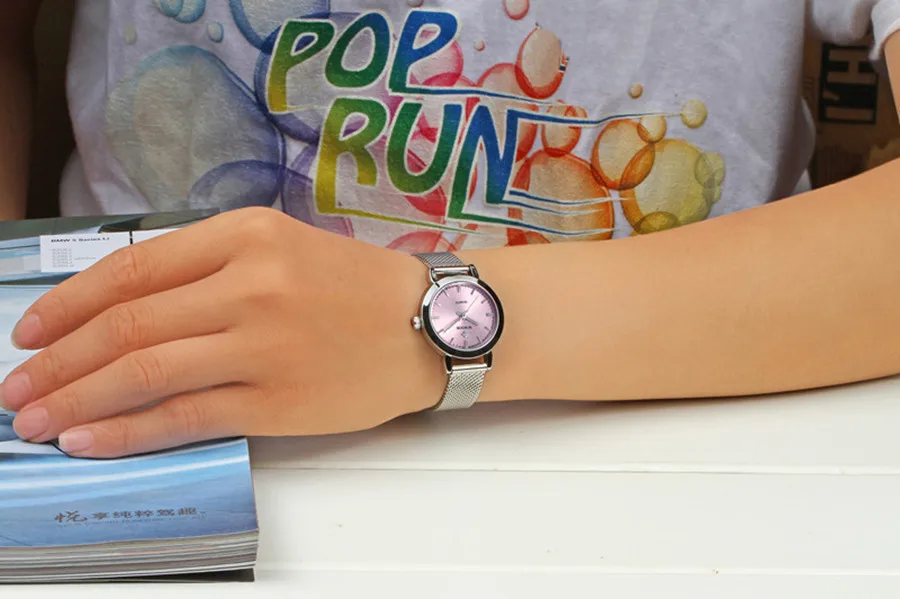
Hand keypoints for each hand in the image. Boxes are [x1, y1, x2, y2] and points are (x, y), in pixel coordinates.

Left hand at [0, 208, 443, 457]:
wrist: (431, 325)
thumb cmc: (357, 287)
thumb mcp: (281, 247)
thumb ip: (208, 268)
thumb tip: (125, 308)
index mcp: (246, 234)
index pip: (132, 269)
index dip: (68, 304)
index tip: (31, 332)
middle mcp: (250, 284)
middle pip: (126, 325)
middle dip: (57, 362)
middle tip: (16, 388)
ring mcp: (262, 345)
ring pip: (144, 372)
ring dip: (77, 400)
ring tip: (35, 420)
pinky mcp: (277, 400)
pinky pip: (185, 416)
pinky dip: (128, 432)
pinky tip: (91, 440)